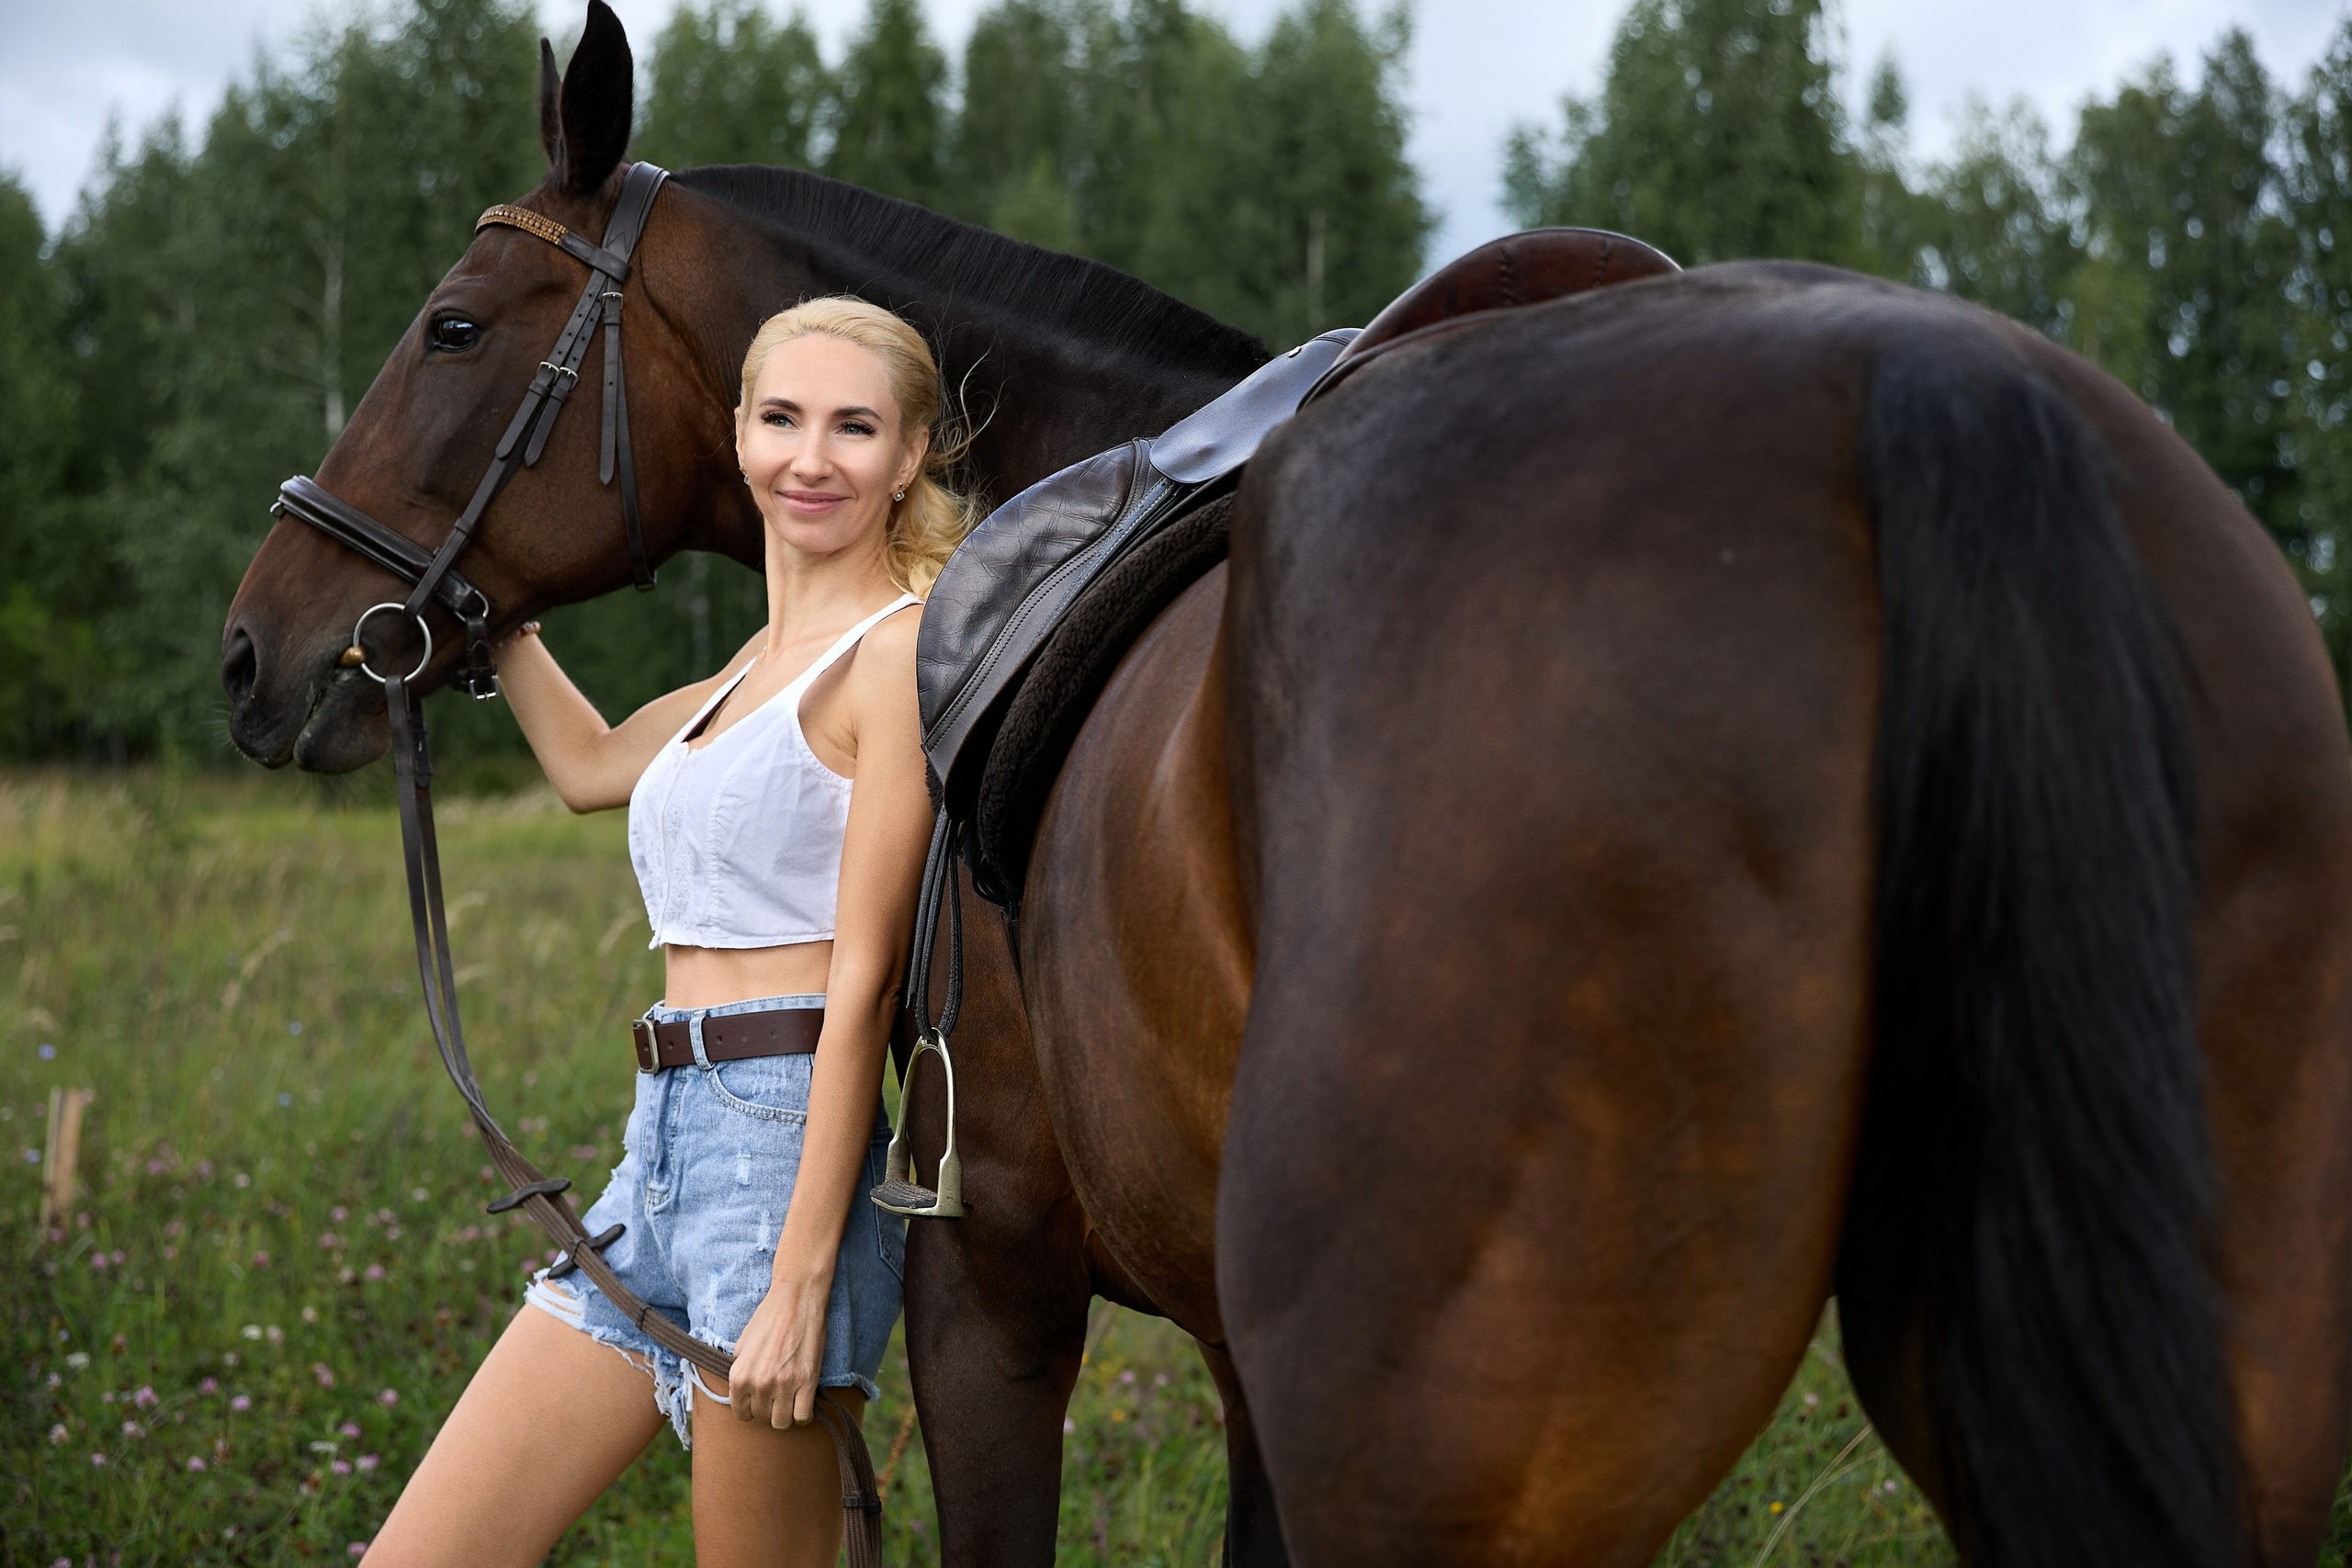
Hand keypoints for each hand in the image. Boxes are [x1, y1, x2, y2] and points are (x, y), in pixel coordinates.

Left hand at [727, 1274, 829, 1427]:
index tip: (759, 1401)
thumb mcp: (742, 1345)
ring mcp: (784, 1385)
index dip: (751, 1408)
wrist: (796, 1299)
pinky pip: (803, 1417)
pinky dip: (803, 1413)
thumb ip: (740, 1371)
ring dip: (785, 1414)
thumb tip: (742, 1391)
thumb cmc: (768, 1318)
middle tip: (776, 1395)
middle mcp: (759, 1384)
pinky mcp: (807, 1382)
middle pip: (762, 1419)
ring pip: (782, 1423)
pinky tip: (803, 1400)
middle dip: (768, 1410)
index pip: (741, 1414)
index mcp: (739, 1376)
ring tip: (789, 1400)